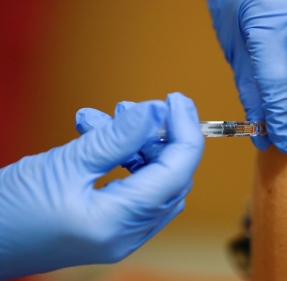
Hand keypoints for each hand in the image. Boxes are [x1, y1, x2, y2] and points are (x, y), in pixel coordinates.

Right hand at [0, 93, 203, 279]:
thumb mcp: (65, 163)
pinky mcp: (108, 230)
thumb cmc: (6, 210)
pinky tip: (98, 140)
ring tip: (104, 120)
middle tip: (138, 109)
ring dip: (135, 147)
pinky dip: (122, 163)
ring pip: (151, 182)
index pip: (177, 171)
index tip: (176, 100)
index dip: (184, 131)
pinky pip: (132, 191)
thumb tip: (155, 112)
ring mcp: (119, 237)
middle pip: (169, 178)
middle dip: (157, 137)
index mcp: (118, 222)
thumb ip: (117, 137)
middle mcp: (127, 236)